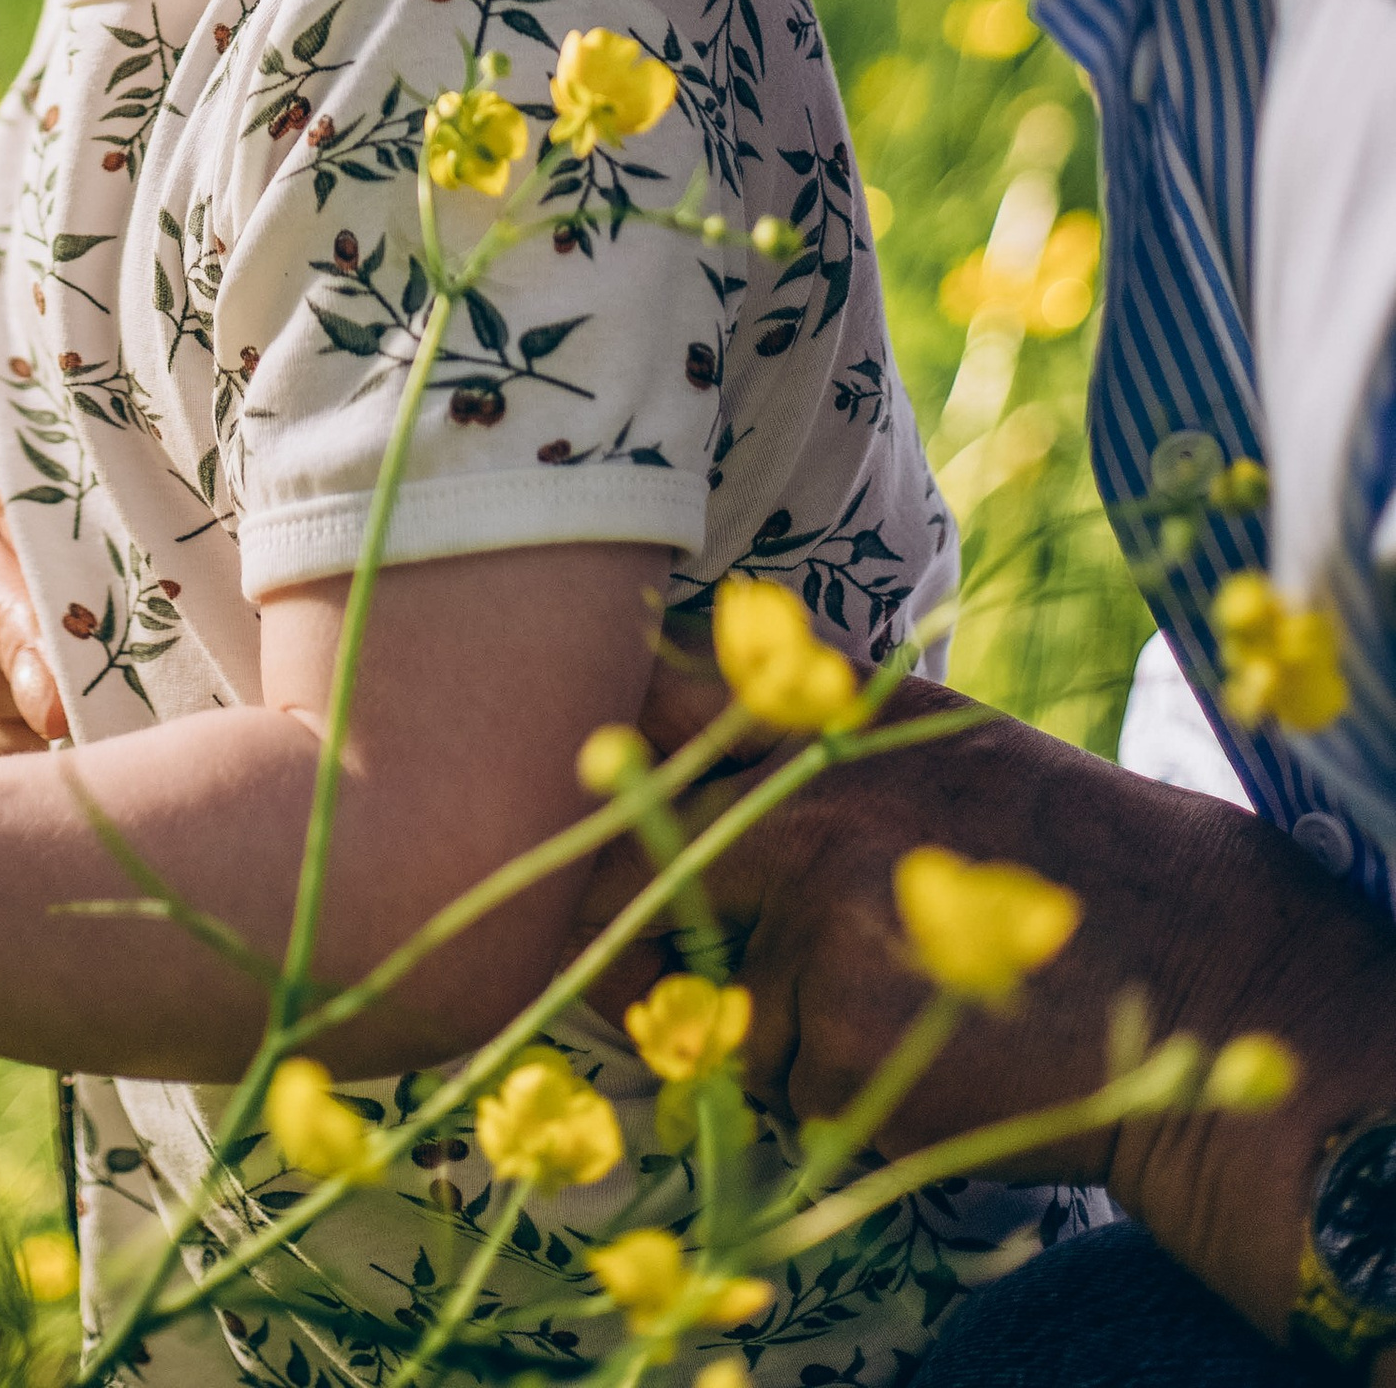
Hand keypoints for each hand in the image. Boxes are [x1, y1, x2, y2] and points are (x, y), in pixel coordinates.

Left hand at [599, 663, 1395, 1348]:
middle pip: (617, 877)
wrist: (1198, 973)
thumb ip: (803, 728)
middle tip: (668, 966)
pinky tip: (925, 1057)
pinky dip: (830, 1095)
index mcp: (819, 730)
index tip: (601, 807)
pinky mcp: (832, 1047)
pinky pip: (776, 1088)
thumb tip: (656, 703)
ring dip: (764, 1031)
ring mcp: (812, 931)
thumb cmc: (1056, 857)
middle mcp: (801, 811)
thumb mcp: (933, 739)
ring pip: (709, 1007)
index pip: (649, 724)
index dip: (608, 773)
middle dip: (625, 931)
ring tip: (889, 1005)